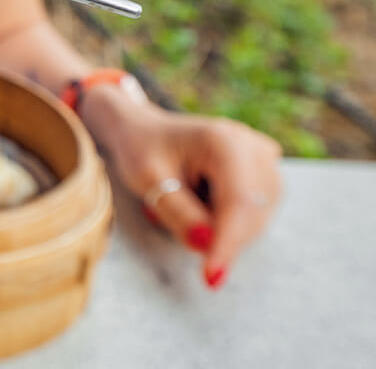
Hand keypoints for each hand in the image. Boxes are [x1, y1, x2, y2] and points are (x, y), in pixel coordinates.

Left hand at [83, 87, 282, 288]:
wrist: (146, 131)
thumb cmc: (143, 150)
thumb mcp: (147, 180)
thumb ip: (177, 212)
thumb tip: (206, 244)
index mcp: (225, 141)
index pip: (238, 203)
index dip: (226, 244)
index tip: (211, 279)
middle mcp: (255, 149)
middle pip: (250, 216)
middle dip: (216, 234)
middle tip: (167, 212)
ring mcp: (266, 164)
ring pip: (253, 221)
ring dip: (218, 226)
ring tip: (182, 197)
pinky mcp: (265, 177)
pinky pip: (253, 216)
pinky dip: (224, 220)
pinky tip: (199, 197)